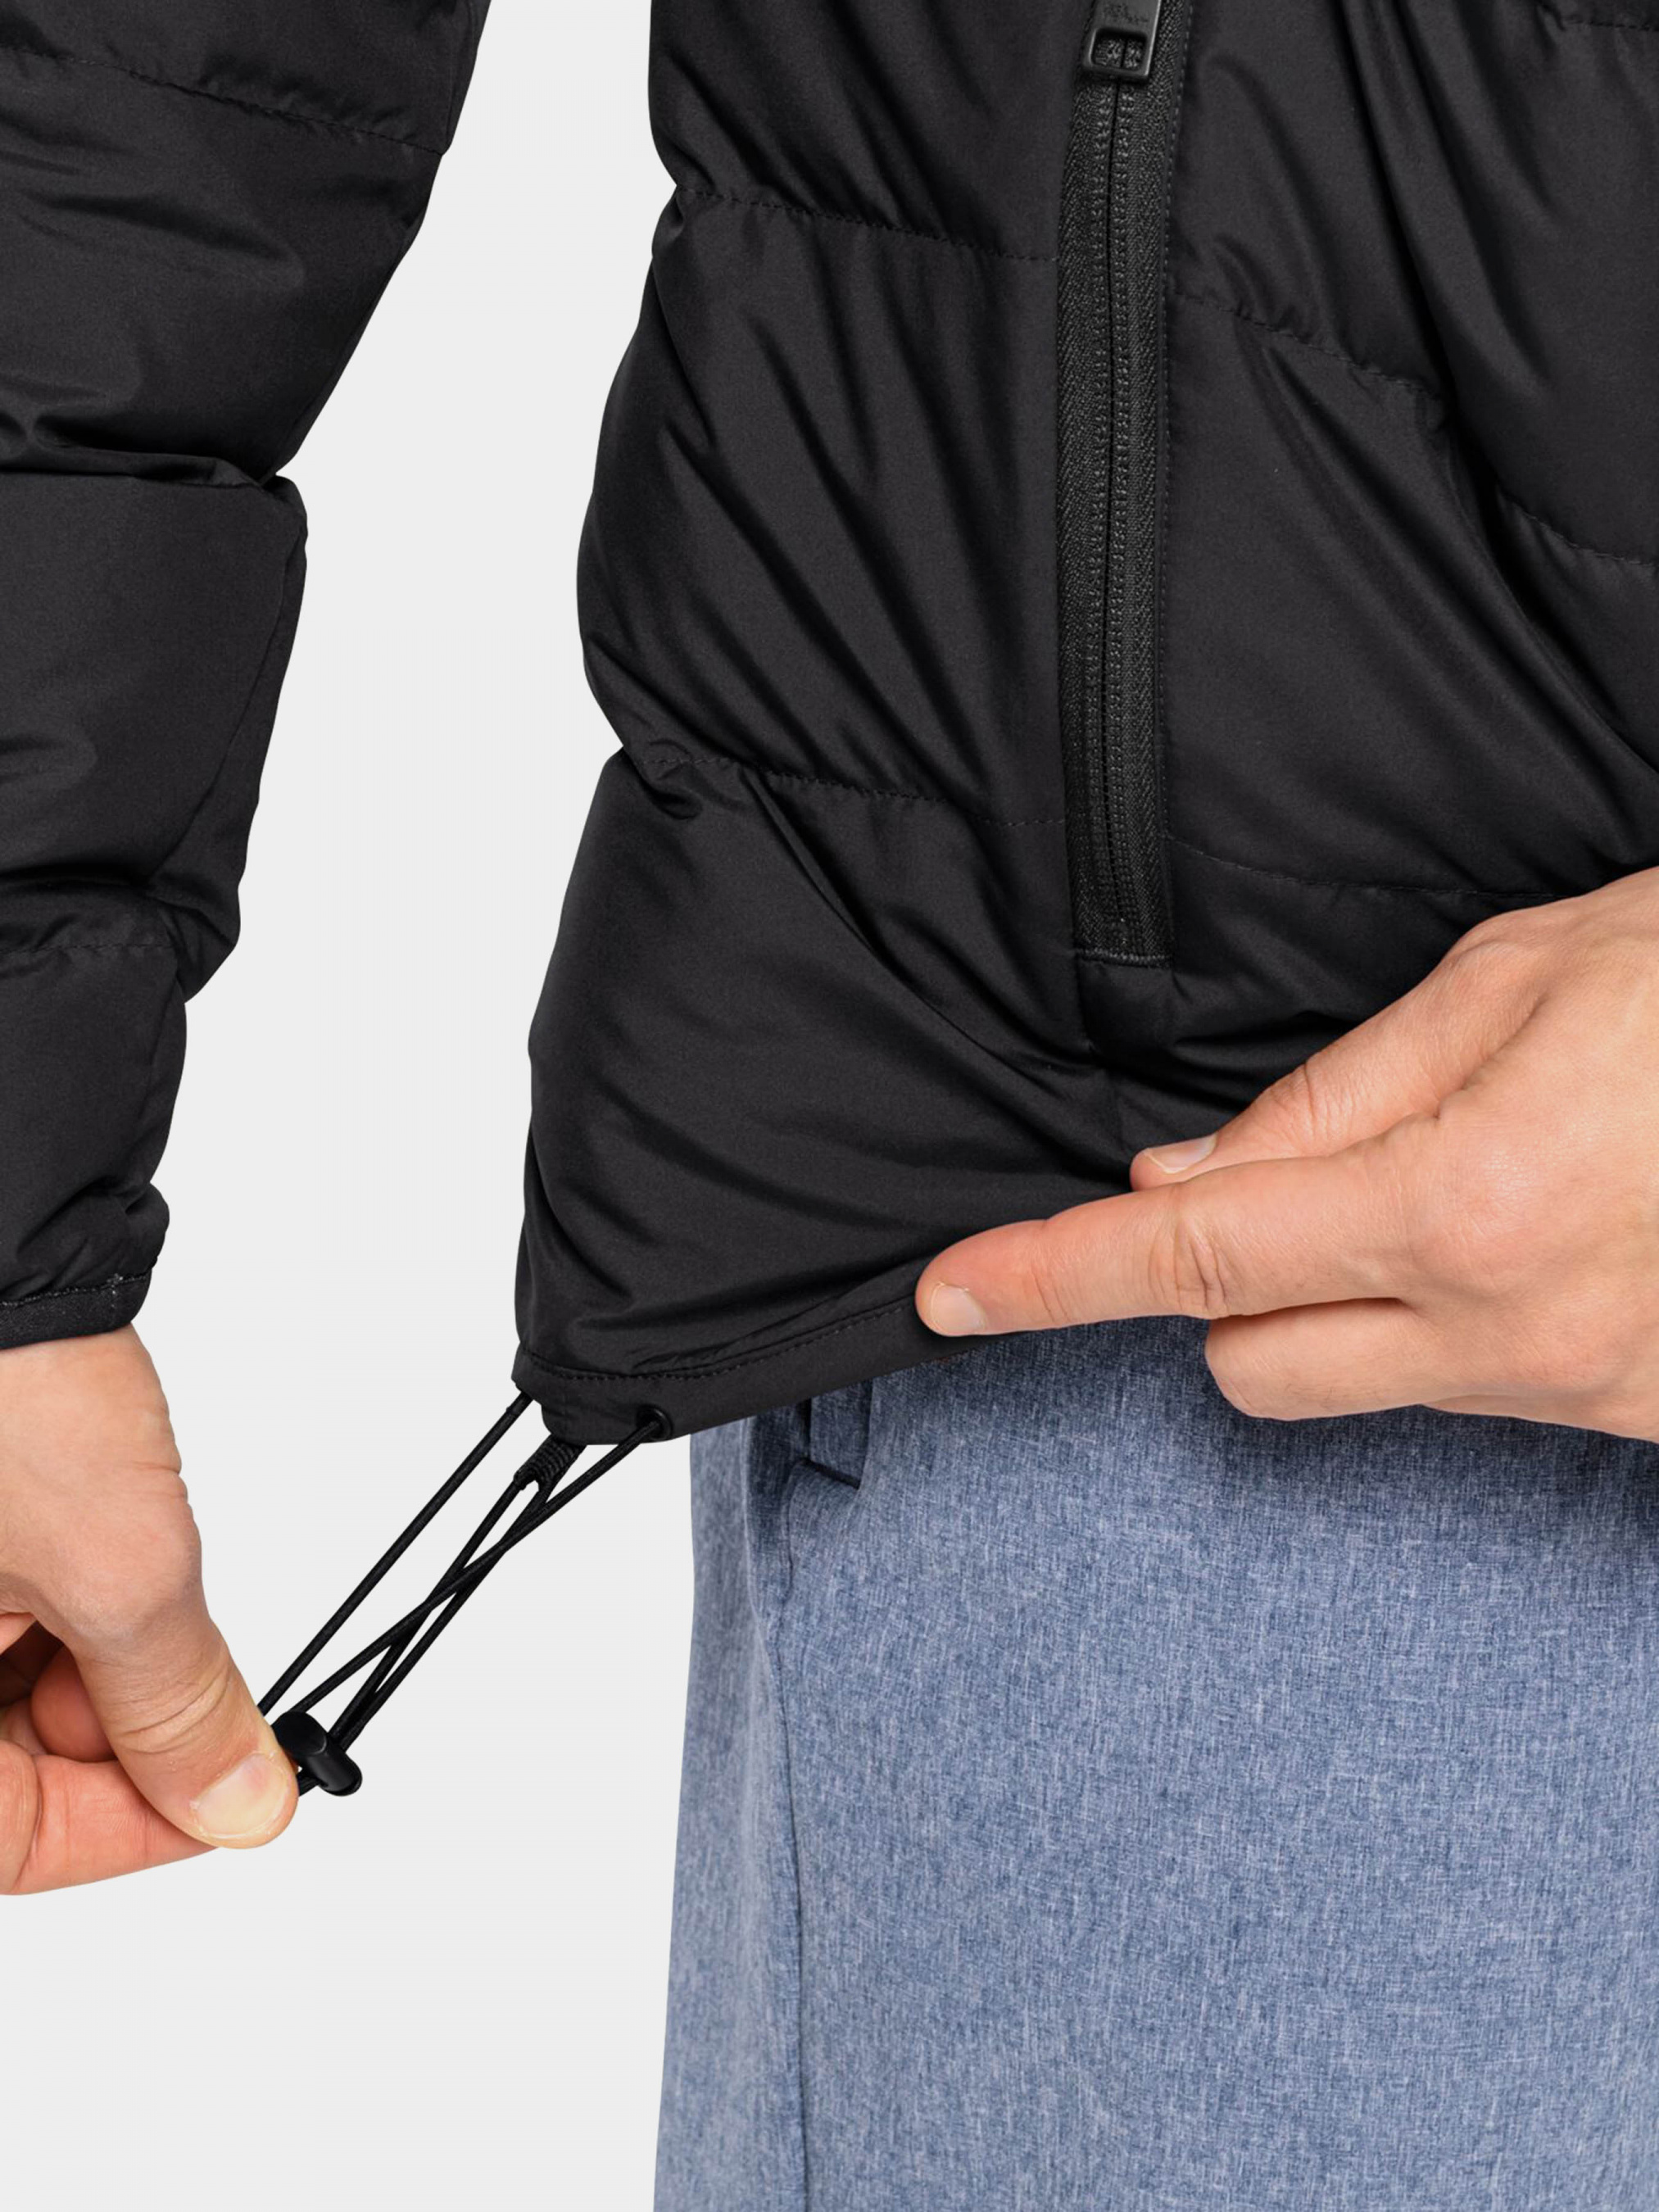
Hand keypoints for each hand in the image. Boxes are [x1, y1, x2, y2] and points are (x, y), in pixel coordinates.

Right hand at [1, 1327, 295, 1892]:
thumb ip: (178, 1707)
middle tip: (210, 1688)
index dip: (130, 1830)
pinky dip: (63, 1614)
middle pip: (6, 1770)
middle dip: (118, 1736)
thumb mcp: (118, 1570)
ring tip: (140, 1580)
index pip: (10, 1843)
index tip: (232, 1797)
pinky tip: (103, 1556)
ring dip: (96, 1670)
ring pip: (7, 1700)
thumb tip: (236, 1802)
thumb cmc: (3, 1383)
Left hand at [918, 868, 1658, 1438]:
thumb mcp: (1521, 978)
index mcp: (1460, 1203)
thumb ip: (1333, 1095)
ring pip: (1360, 1383)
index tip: (951, 1293)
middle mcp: (1511, 1332)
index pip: (1191, 1257)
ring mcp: (1582, 1397)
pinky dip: (1451, 1321)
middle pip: (1247, 1357)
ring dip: (1344, 1298)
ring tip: (1468, 1175)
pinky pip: (1472, 1393)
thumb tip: (1188, 1173)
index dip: (1051, 1274)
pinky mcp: (1634, 1425)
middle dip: (1222, 1278)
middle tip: (1295, 1173)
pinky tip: (1541, 1225)